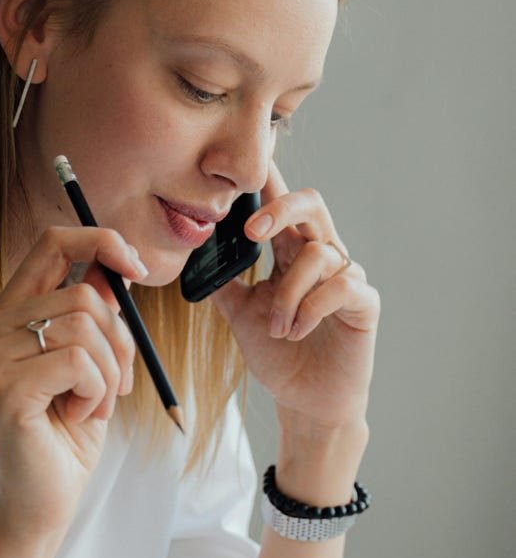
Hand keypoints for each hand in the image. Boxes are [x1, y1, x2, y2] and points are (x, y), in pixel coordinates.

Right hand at [0, 226, 142, 543]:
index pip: (50, 244)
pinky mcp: (3, 386)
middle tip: (114, 386)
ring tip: (90, 406)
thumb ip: (94, 318)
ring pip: (84, 326)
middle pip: (82, 293)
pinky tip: (77, 416)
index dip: (100, 241)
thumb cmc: (64, 436)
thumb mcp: (90, 367)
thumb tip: (115, 270)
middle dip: (119, 341)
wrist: (41, 503)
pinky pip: (79, 362)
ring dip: (107, 373)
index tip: (137, 268)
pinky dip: (96, 392)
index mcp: (5, 316)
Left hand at [210, 162, 379, 432]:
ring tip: (276, 328)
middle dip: (280, 209)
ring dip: (287, 294)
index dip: (270, 180)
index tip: (252, 157)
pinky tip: (295, 331)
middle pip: (311, 204)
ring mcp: (346, 277)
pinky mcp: (363, 303)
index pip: (280, 206)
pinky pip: (340, 285)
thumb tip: (194, 253)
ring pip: (317, 255)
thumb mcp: (240, 314)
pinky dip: (309, 307)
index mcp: (290, 254)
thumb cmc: (277, 355)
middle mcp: (321, 256)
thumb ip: (223, 282)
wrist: (304, 400)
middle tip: (252, 231)